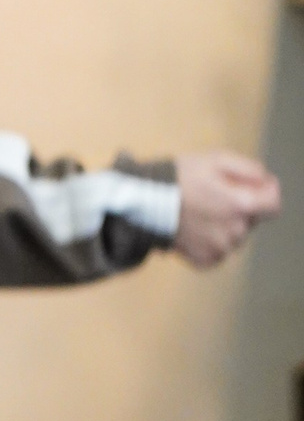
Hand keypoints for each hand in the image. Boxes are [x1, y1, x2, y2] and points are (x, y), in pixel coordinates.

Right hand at [174, 152, 279, 268]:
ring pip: (235, 237)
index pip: (274, 206)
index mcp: (241, 206)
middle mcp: (234, 232)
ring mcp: (219, 250)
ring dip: (226, 226)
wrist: (146, 204)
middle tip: (215, 197)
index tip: (251, 188)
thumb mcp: (219, 159)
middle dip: (241, 209)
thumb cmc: (182, 177)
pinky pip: (219, 251)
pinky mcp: (205, 261)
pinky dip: (211, 241)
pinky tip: (196, 228)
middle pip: (252, 221)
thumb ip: (251, 170)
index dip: (266, 194)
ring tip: (203, 213)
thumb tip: (266, 183)